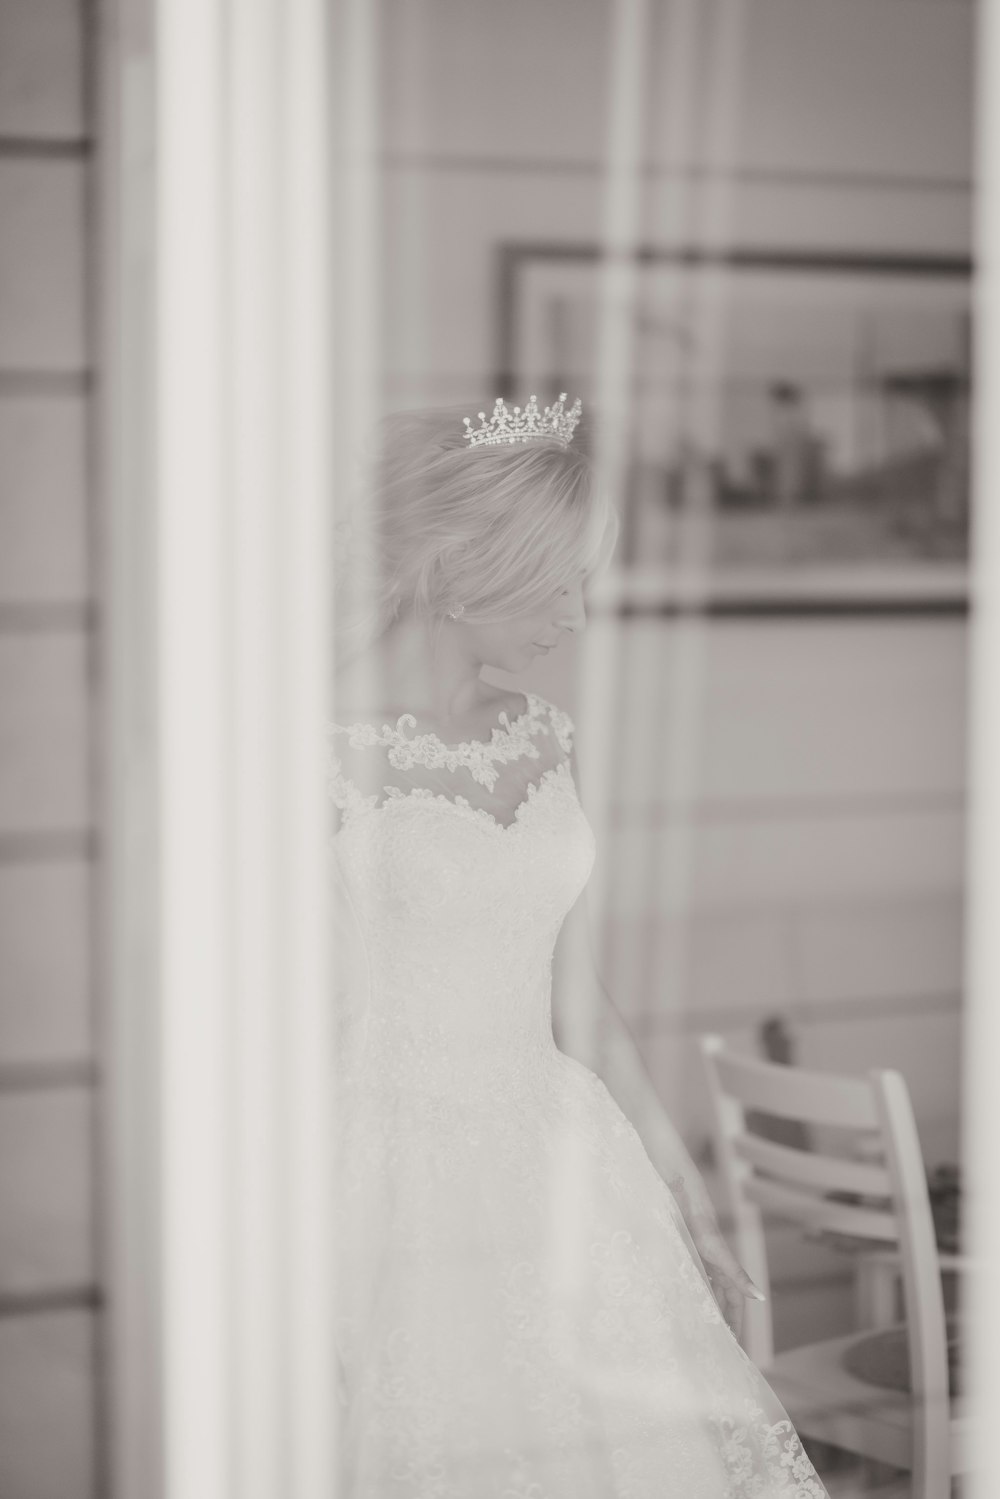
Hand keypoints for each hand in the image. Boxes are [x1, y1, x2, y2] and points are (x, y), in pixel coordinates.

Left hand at [666, 1176, 764, 1341]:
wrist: (684, 1201)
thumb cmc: (702, 1225)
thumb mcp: (720, 1254)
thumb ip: (739, 1276)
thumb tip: (761, 1297)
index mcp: (726, 1271)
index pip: (734, 1305)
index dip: (735, 1324)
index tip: (735, 1346)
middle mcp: (715, 1269)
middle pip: (721, 1302)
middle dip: (720, 1321)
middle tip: (715, 1345)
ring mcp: (701, 1263)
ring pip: (706, 1293)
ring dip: (705, 1309)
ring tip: (699, 1330)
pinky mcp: (686, 1256)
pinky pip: (692, 1282)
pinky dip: (691, 1294)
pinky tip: (681, 1302)